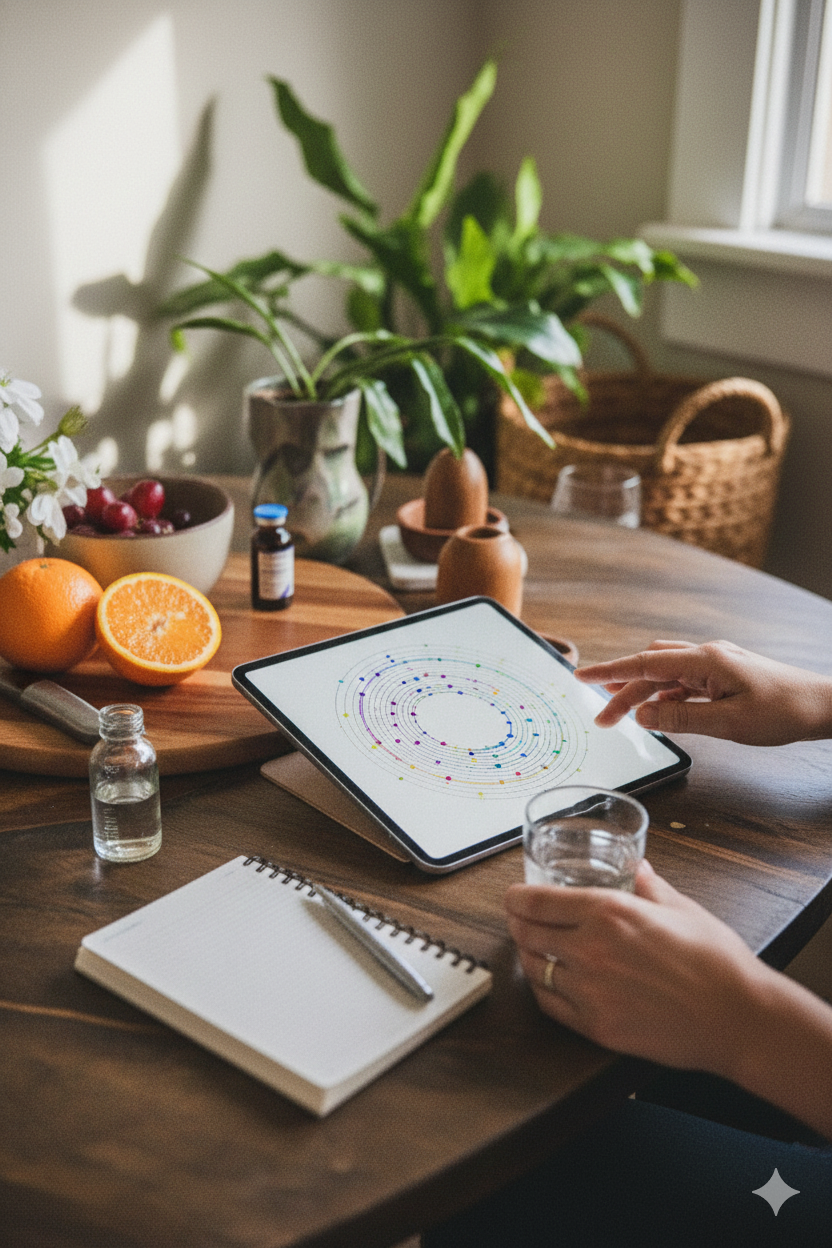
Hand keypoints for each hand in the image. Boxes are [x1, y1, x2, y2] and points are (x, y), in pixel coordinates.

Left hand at [505, 861, 769, 1072]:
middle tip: (521, 920)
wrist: (738, 1018)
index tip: (513, 897)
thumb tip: (637, 867)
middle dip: (519, 924)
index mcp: (609, 912)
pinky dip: (543, 990)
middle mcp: (591, 950)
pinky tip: (551, 983)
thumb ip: (648, 885)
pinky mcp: (597, 1027)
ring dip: (530, 957)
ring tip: (536, 950)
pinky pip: (550, 1005)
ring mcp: (590, 992)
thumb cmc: (716, 962)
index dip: (517, 898)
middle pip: (527, 934)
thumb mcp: (681, 907)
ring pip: (534, 969)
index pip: (537, 902)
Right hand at [574, 639, 831, 744]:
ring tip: (623, 718)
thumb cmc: (784, 711)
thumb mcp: (728, 723)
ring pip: (666, 675)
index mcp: (706, 660)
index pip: (645, 662)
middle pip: (651, 668)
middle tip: (601, 718)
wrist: (823, 706)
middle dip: (622, 690)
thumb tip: (643, 716)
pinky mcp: (724, 677)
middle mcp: (707, 656)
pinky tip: (660, 714)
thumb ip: (680, 718)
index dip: (611, 672)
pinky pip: (684, 683)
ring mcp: (716, 665)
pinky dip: (666, 697)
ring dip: (643, 694)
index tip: (581, 676)